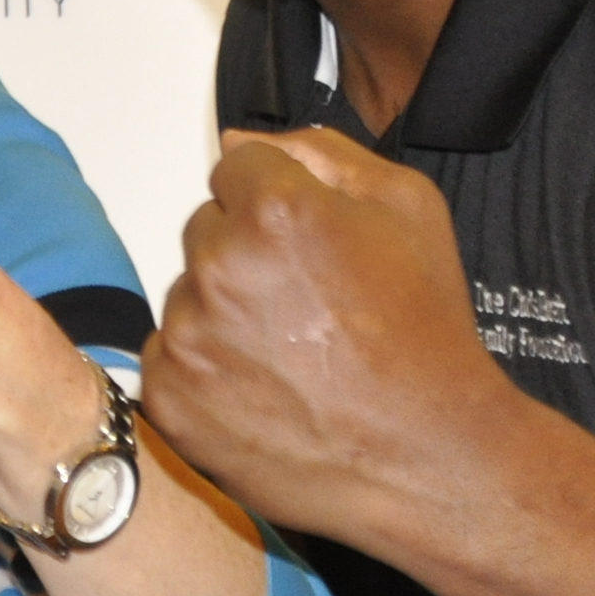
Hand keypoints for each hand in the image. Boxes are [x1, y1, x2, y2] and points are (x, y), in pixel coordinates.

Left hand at [145, 130, 510, 553]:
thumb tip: (239, 140)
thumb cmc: (425, 333)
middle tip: (309, 306)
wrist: (425, 455)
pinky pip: (168, 357)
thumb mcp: (408, 207)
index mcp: (274, 211)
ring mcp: (187, 337)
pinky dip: (205, 370)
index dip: (279, 204)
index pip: (236, 170)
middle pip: (206, 230)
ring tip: (292, 354)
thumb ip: (321, 153)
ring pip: (187, 295)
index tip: (311, 245)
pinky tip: (265, 389)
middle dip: (247, 255)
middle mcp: (218, 267)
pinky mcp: (169, 398)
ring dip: (224, 313)